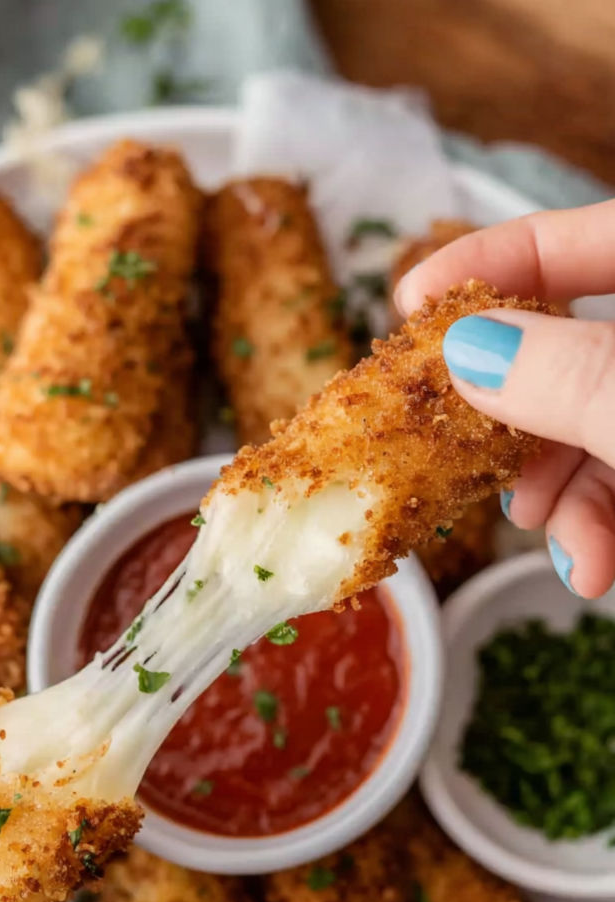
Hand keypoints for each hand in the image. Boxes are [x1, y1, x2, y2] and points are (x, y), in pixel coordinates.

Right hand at [395, 200, 614, 598]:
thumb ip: (566, 377)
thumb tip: (466, 350)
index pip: (586, 233)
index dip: (492, 259)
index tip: (409, 302)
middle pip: (574, 347)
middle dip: (515, 416)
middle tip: (458, 449)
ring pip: (594, 428)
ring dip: (559, 492)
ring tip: (555, 537)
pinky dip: (601, 524)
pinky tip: (593, 567)